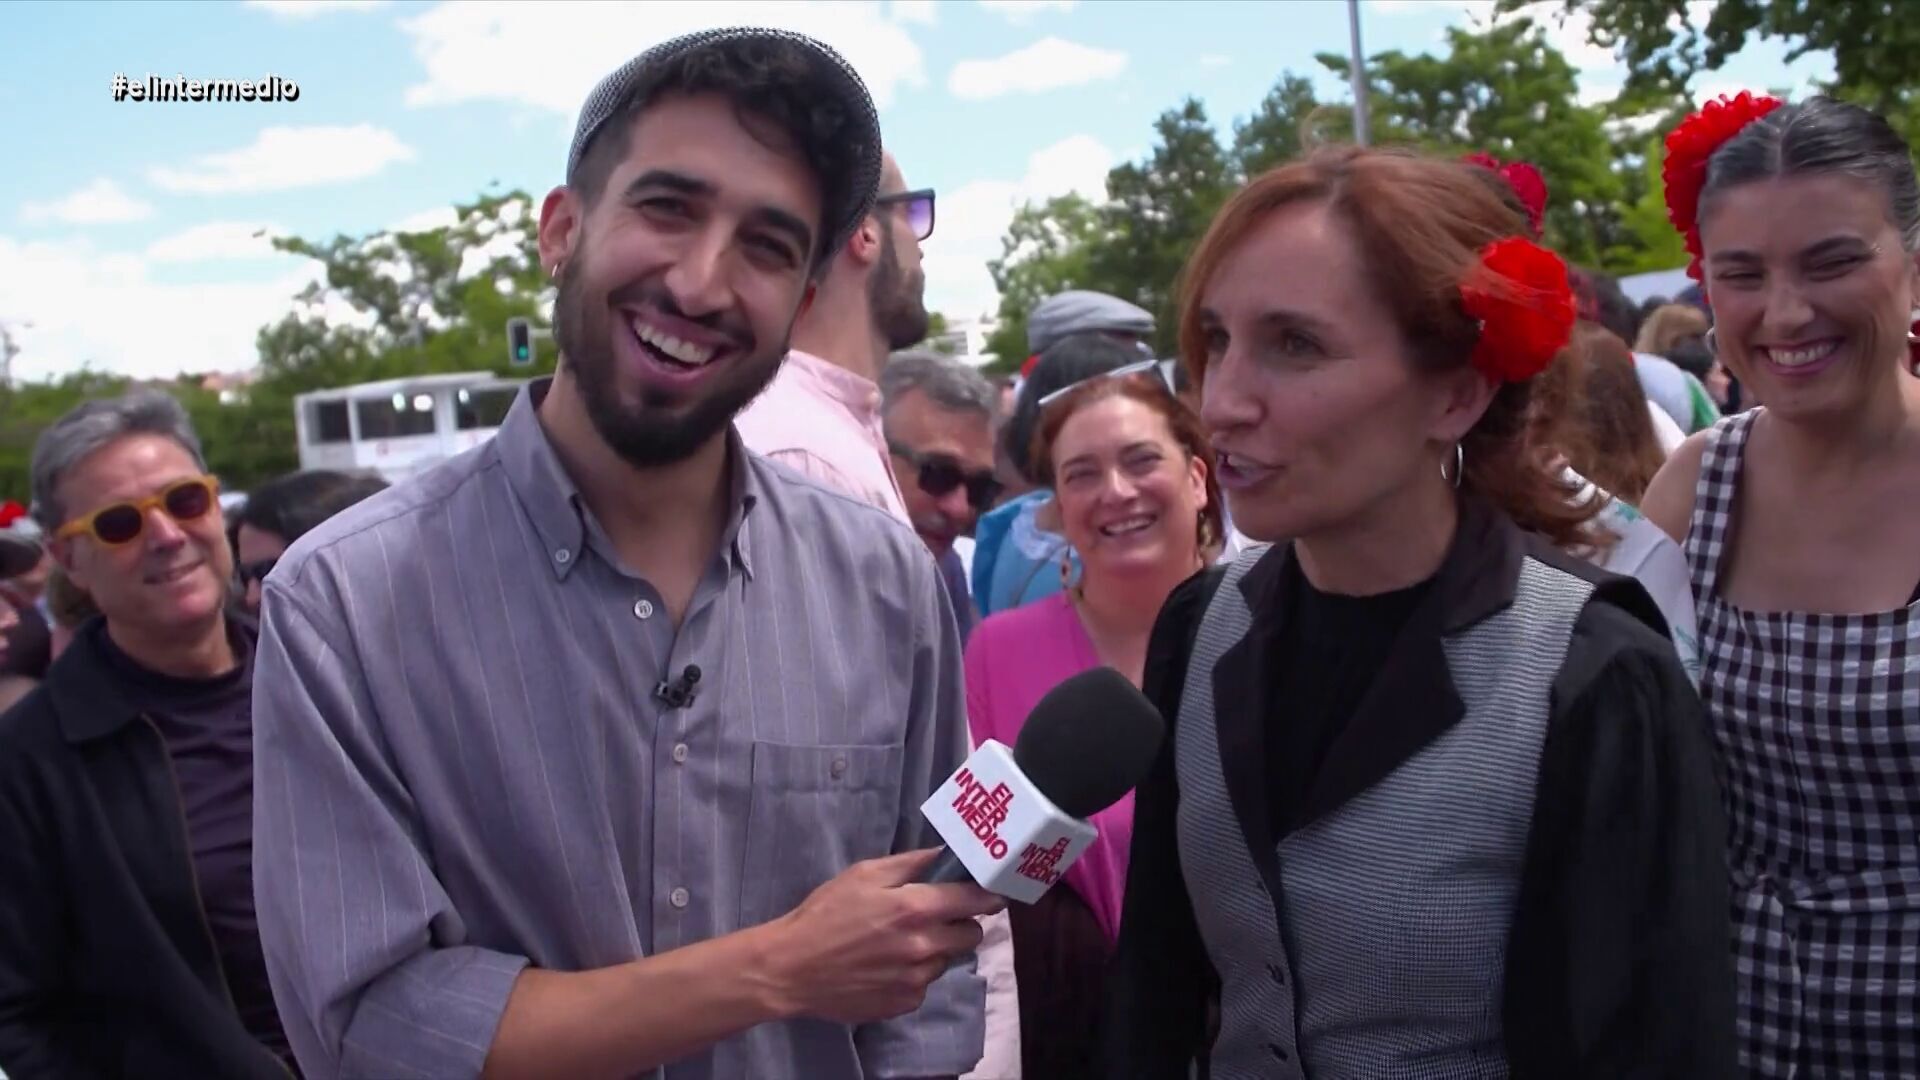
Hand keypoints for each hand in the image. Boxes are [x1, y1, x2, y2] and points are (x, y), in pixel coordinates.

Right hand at [762, 848, 1005, 1025]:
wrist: (792, 968)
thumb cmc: (825, 914)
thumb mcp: (864, 874)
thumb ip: (911, 864)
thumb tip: (945, 855)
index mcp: (915, 908)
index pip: (975, 900)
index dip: (989, 895)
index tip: (993, 893)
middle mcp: (923, 946)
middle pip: (971, 934)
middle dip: (961, 923)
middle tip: (936, 916)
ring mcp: (916, 979)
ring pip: (948, 959)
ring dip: (936, 948)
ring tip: (901, 942)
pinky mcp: (906, 1002)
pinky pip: (926, 983)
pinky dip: (915, 973)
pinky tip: (887, 965)